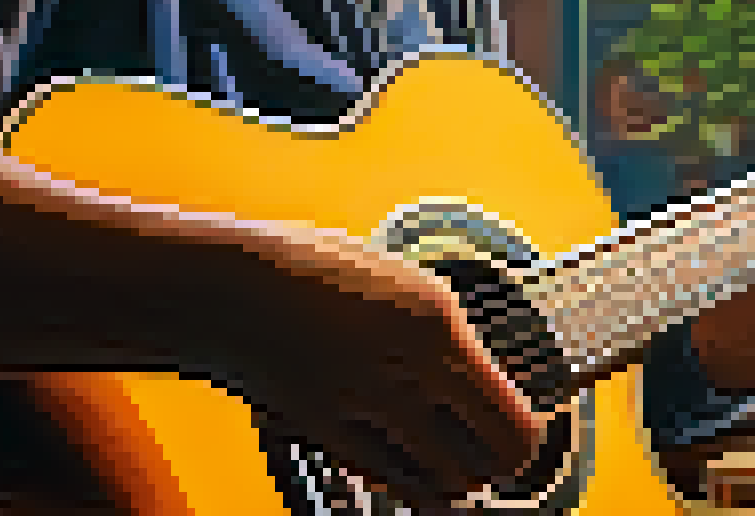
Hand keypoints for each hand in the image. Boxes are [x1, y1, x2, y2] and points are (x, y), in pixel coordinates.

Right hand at [219, 229, 548, 507]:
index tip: (526, 433)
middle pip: (492, 453)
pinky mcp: (326, 428)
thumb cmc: (309, 268)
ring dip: (459, 478)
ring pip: (446, 476)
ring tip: (463, 471)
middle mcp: (411, 363)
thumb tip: (478, 369)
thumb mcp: (397, 280)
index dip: (526, 433)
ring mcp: (367, 401)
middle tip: (502, 459)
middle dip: (502, 462)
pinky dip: (413, 486)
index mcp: (437, 318)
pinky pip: (390, 476)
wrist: (228, 283)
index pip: (511, 408)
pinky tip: (420, 482)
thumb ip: (440, 327)